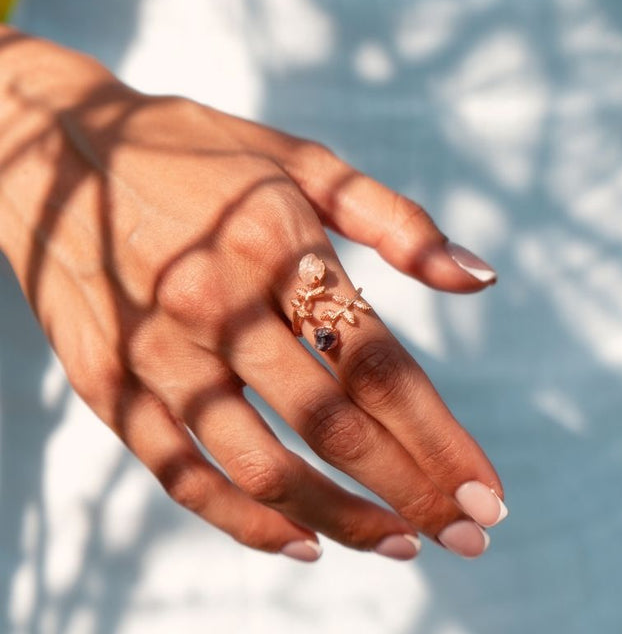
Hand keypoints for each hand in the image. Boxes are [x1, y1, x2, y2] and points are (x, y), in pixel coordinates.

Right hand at [0, 31, 505, 560]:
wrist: (57, 152)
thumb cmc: (200, 155)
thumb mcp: (301, 160)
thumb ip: (396, 220)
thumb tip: (482, 278)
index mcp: (278, 245)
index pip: (379, 366)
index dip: (441, 437)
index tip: (488, 490)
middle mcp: (219, 307)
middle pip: (334, 425)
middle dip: (412, 491)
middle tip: (470, 536)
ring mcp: (157, 352)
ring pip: (262, 466)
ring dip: (340, 518)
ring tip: (398, 546)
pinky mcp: (108, 383)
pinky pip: (181, 473)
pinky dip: (243, 522)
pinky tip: (300, 542)